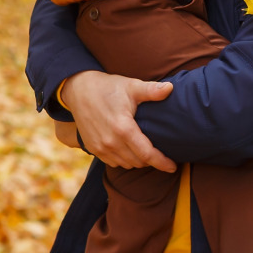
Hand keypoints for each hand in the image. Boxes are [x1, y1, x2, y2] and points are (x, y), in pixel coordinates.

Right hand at [58, 71, 176, 172]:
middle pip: (138, 162)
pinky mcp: (92, 149)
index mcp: (123, 128)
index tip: (173, 167)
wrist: (78, 89)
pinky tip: (129, 149)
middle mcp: (111, 142)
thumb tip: (171, 88)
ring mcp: (100, 147)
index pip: (147, 154)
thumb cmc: (108, 87)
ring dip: (137, 160)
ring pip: (126, 164)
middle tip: (160, 152)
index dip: (162, 162)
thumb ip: (151, 90)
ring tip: (145, 150)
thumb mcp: (131, 86)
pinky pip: (113, 162)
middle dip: (151, 160)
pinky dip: (124, 160)